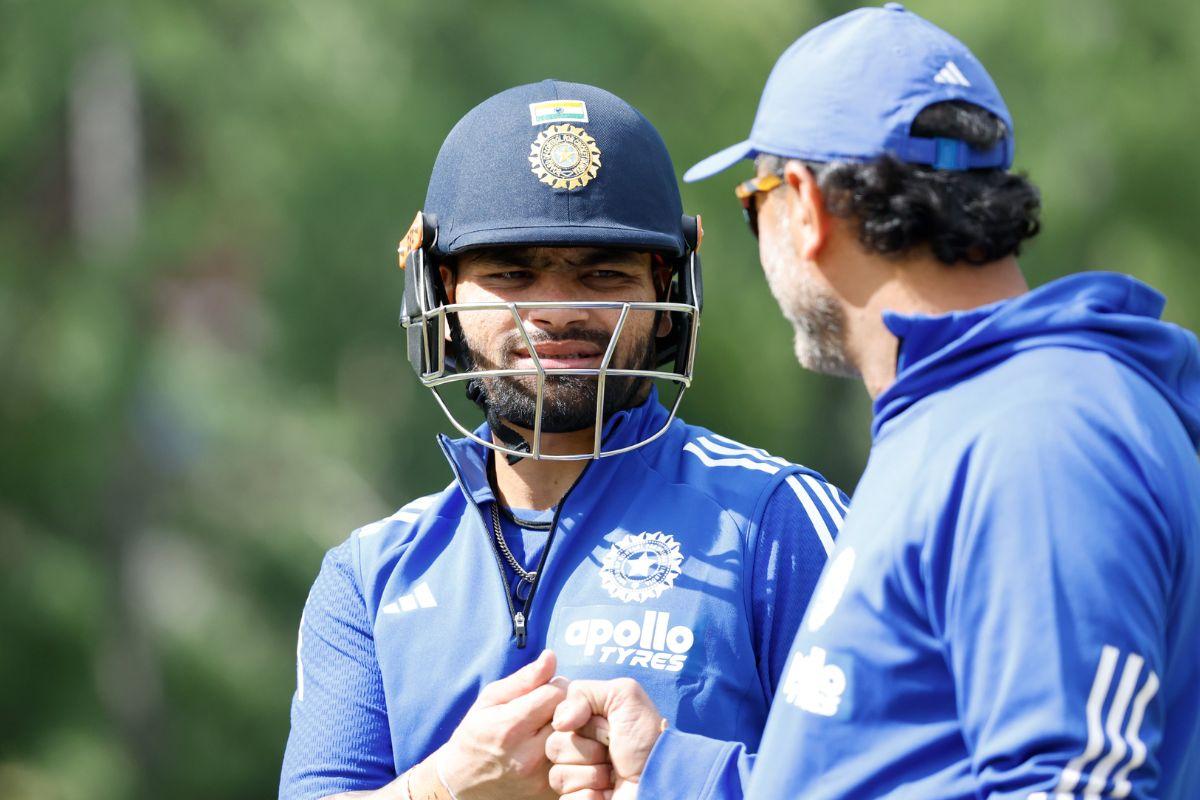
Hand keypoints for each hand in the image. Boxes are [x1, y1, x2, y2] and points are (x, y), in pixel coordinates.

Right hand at [434, 650, 568, 799]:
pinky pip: (578, 765)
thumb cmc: (476, 736)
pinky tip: (561, 748)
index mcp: (510, 727)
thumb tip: (551, 657)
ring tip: (560, 728)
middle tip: (556, 709)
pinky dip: (575, 754)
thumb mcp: (490, 701)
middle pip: (573, 716)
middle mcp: (527, 755)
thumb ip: (523, 680)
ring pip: (580, 742)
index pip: (556, 693)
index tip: (549, 689)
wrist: (462, 786)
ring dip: (575, 730)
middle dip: (568, 707)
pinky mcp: (549, 794)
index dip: (556, 686)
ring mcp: (540, 778)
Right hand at [546, 678, 664, 799]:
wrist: (661, 781)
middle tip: (612, 754)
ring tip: (613, 776)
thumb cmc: (646, 740)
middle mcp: (579, 751)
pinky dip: (588, 797)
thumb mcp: (624, 696)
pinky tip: (607, 794)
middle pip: (554, 746)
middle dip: (587, 750)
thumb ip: (584, 692)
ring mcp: (578, 779)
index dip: (583, 723)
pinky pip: (565, 799)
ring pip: (558, 775)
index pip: (558, 720)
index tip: (609, 727)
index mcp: (585, 725)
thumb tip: (558, 722)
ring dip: (591, 775)